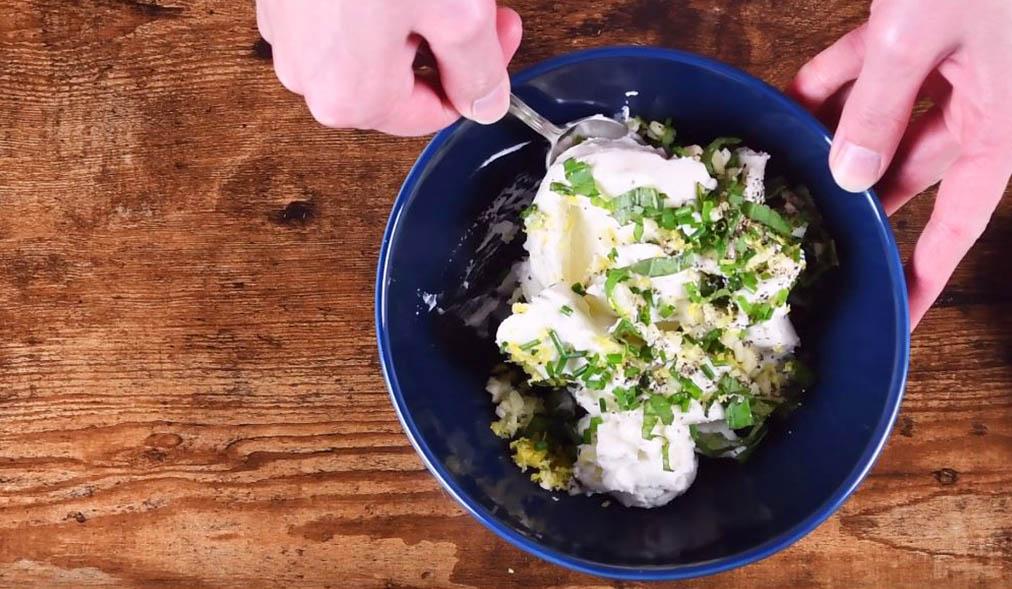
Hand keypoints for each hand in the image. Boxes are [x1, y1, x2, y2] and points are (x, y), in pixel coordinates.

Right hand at [256, 0, 522, 135]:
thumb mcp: (456, 12)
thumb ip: (479, 69)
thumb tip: (485, 105)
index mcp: (351, 97)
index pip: (433, 113)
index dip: (479, 74)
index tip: (502, 30)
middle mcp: (309, 77)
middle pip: (401, 81)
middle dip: (446, 44)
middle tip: (478, 2)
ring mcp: (287, 34)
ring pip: (372, 47)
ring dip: (413, 20)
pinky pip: (339, 17)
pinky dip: (373, 2)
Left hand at [790, 0, 1011, 327]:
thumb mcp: (922, 34)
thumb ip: (882, 104)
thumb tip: (849, 173)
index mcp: (997, 126)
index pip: (961, 224)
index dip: (926, 276)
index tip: (896, 318)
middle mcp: (975, 104)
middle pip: (911, 178)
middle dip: (860, 208)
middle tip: (810, 245)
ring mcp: (946, 65)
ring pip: (883, 123)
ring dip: (835, 145)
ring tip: (784, 181)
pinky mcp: (918, 26)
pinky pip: (869, 69)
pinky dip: (832, 84)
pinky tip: (788, 104)